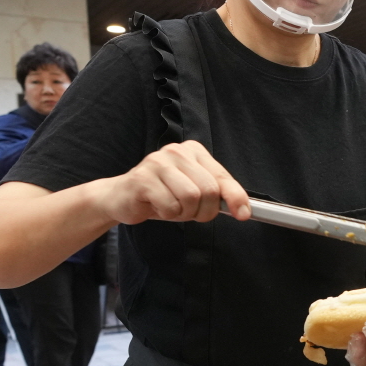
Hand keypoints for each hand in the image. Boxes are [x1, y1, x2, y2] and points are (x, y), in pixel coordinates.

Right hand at [97, 141, 248, 225]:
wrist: (122, 197)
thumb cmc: (163, 195)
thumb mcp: (195, 192)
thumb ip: (218, 195)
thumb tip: (243, 210)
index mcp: (194, 151)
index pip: (222, 177)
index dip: (235, 197)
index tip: (243, 214)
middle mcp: (177, 152)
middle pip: (209, 191)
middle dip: (203, 211)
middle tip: (189, 213)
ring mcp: (158, 162)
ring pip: (191, 199)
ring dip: (184, 213)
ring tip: (172, 207)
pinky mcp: (143, 178)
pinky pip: (170, 207)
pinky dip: (167, 214)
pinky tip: (157, 206)